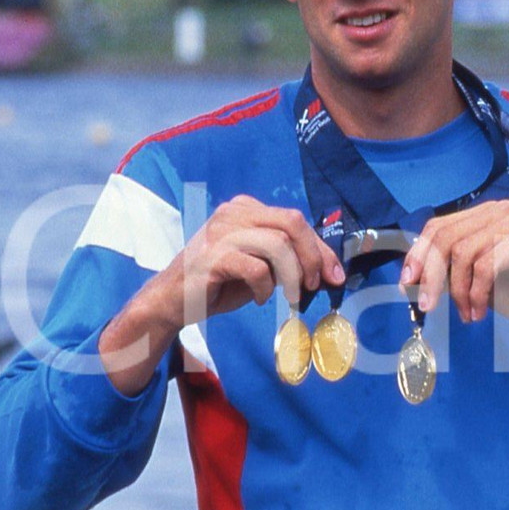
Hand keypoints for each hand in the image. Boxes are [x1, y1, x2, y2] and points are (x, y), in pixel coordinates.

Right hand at [173, 195, 344, 323]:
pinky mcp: (212, 257)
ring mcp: (221, 232)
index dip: (321, 248)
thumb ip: (287, 260)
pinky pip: (256, 268)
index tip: (335, 275)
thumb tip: (328, 270)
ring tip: (292, 296)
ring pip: (278, 244)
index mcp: (246, 209)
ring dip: (293, 275)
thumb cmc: (218, 283)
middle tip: (315, 284)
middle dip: (313, 256)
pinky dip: (266, 288)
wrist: (173, 300)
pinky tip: (261, 298)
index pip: (295, 220)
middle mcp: (234, 213)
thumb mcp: (259, 266)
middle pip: (292, 223)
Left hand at [398, 201, 508, 387]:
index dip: (418, 254)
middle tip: (426, 307)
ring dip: (459, 292)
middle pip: (445, 238)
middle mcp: (497, 212)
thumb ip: (448, 272)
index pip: (438, 227)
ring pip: (463, 254)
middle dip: (430, 276)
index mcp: (483, 215)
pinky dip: (477, 295)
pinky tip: (480, 312)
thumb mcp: (474, 281)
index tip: (406, 283)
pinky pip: (485, 268)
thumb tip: (411, 278)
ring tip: (467, 314)